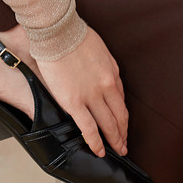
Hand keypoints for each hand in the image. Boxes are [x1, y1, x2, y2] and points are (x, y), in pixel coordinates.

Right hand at [34, 27, 128, 157]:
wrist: (57, 32)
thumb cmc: (74, 35)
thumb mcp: (99, 49)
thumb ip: (105, 67)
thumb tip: (105, 79)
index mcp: (112, 73)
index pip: (121, 100)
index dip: (123, 115)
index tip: (122, 123)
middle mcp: (107, 87)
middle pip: (119, 116)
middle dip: (123, 132)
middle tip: (124, 144)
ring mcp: (91, 96)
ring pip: (108, 125)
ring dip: (115, 140)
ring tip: (117, 150)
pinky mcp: (74, 103)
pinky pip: (88, 129)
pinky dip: (96, 143)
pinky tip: (99, 151)